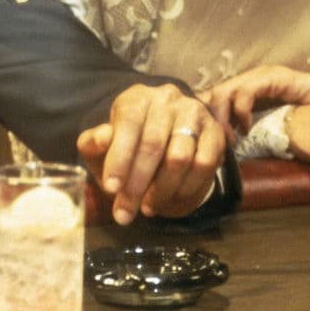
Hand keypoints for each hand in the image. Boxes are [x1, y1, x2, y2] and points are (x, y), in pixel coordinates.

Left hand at [77, 84, 223, 224]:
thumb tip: (101, 139)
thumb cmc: (125, 147)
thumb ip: (94, 143)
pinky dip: (187, 188)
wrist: (161, 145)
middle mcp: (167, 98)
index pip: (128, 124)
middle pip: (153, 144)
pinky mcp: (215, 132)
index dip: (118, 158)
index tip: (110, 189)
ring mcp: (194, 113)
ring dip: (162, 190)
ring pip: (180, 157)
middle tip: (125, 213)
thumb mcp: (102, 146)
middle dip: (137, 184)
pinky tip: (172, 199)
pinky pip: (204, 164)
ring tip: (147, 208)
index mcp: (137, 97)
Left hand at [199, 65, 309, 135]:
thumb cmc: (307, 120)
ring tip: (231, 138)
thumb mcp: (272, 127)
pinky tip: (247, 128)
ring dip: (222, 117)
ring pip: (224, 91)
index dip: (205, 119)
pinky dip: (242, 110)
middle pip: (213, 94)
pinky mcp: (273, 77)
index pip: (213, 100)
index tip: (205, 142)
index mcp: (246, 92)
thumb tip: (228, 152)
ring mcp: (261, 76)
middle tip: (216, 143)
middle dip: (210, 120)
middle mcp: (250, 81)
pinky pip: (246, 91)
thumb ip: (252, 132)